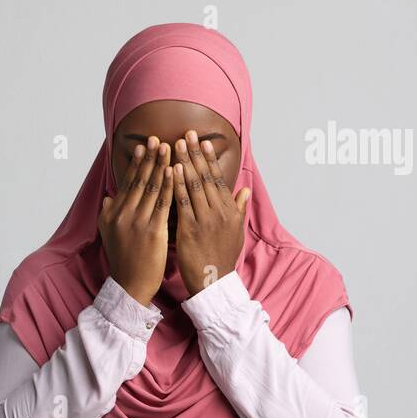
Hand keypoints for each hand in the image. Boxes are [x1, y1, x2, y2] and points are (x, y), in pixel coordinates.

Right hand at [99, 136, 173, 307]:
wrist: (130, 285)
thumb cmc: (125, 261)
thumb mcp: (110, 235)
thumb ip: (108, 214)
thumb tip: (108, 198)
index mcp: (112, 214)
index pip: (128, 183)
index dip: (137, 163)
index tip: (145, 146)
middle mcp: (122, 215)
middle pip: (139, 180)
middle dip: (150, 158)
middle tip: (159, 138)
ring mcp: (137, 222)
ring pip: (151, 188)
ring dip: (161, 165)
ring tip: (170, 147)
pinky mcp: (152, 231)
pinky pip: (163, 204)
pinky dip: (169, 186)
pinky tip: (175, 172)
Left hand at [171, 131, 250, 295]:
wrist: (214, 283)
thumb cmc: (223, 258)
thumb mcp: (237, 232)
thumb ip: (240, 209)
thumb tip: (244, 190)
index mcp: (229, 211)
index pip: (218, 179)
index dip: (209, 159)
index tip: (203, 141)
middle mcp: (219, 212)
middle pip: (206, 177)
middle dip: (196, 154)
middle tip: (187, 133)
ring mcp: (205, 220)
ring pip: (194, 186)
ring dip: (185, 163)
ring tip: (177, 145)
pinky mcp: (190, 230)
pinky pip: (183, 203)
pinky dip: (177, 185)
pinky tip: (172, 171)